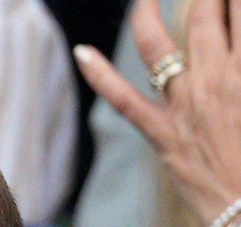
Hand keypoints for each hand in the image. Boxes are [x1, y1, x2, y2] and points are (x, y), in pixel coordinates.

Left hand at [75, 0, 240, 226]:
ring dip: (148, 12)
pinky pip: (123, 99)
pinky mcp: (162, 134)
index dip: (232, 0)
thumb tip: (238, 56)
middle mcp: (217, 79)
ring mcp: (184, 105)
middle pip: (206, 15)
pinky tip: (81, 52)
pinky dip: (99, 75)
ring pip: (158, 44)